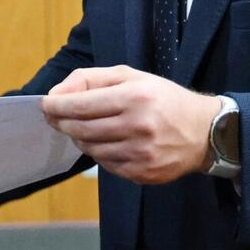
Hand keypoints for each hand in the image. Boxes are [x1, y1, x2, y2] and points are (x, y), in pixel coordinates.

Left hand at [41, 66, 221, 184]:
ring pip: (90, 149)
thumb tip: (57, 93)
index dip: (56, 106)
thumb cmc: (163, 98)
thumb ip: (91, 79)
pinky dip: (98, 153)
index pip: (80, 105)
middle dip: (62, 123)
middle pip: (81, 130)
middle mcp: (138, 127)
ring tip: (82, 128)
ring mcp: (141, 154)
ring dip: (79, 138)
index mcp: (134, 97)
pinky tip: (104, 142)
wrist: (204, 131)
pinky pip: (106, 165)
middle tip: (56, 117)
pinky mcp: (143, 173)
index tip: (45, 105)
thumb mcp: (130, 76)